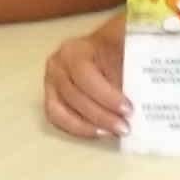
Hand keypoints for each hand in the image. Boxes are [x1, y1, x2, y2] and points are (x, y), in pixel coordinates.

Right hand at [42, 16, 129, 138]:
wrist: (103, 46)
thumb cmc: (114, 49)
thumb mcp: (123, 57)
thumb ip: (122, 80)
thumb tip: (129, 108)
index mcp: (74, 51)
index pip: (86, 77)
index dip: (106, 97)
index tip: (128, 110)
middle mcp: (57, 66)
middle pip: (74, 97)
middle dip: (101, 116)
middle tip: (124, 127)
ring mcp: (50, 82)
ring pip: (61, 112)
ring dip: (88, 127)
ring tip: (112, 133)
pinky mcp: (51, 97)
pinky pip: (58, 118)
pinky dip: (79, 129)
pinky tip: (99, 132)